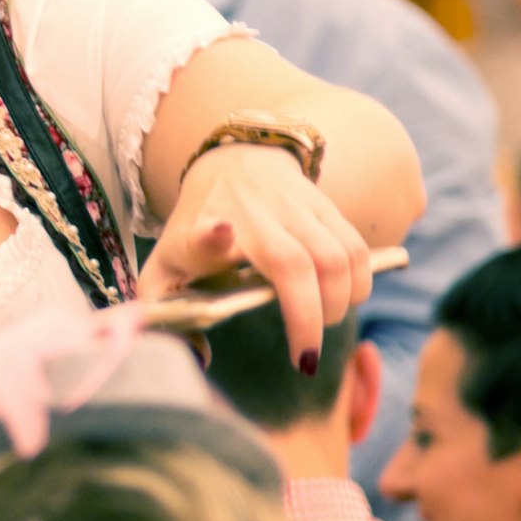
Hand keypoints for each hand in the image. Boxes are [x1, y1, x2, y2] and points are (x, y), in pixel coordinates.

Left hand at [140, 144, 372, 374]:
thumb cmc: (198, 225)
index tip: (221, 235)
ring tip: (326, 323)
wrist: (232, 162)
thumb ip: (160, 308)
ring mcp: (293, 207)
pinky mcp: (325, 204)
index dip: (213, 237)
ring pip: (335, 257)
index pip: (204, 232)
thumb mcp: (165, 260)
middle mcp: (252, 215)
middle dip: (308, 316)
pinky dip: (360, 279)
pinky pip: (355, 246)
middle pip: (293, 264)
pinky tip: (347, 298)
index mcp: (202, 230)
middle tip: (306, 354)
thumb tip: (199, 358)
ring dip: (340, 301)